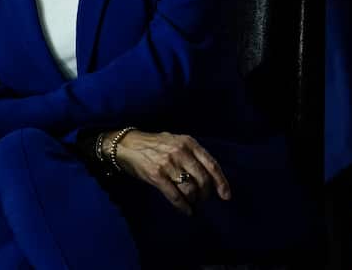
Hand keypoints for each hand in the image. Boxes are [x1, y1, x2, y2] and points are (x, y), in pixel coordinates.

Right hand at [111, 129, 230, 215]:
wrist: (126, 145)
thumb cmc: (153, 144)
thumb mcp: (175, 141)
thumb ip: (192, 154)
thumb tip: (210, 177)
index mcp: (188, 142)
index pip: (211, 164)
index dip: (221, 182)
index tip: (226, 196)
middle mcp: (180, 152)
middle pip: (203, 180)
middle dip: (205, 194)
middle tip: (203, 200)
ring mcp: (168, 163)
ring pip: (190, 189)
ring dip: (194, 201)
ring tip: (193, 204)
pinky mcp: (156, 175)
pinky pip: (175, 196)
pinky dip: (183, 207)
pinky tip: (186, 211)